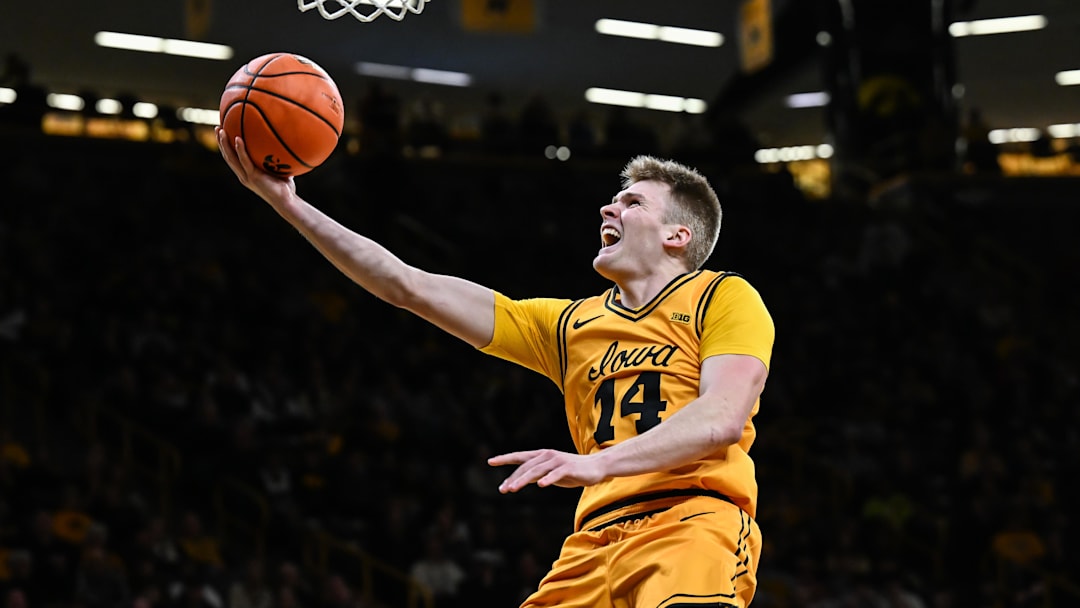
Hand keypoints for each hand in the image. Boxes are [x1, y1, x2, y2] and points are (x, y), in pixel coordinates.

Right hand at [216, 127, 295, 205]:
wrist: (287, 201)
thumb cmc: (286, 188)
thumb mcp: (279, 170)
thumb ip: (277, 160)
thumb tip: (283, 145)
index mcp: (246, 174)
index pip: (233, 159)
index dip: (226, 147)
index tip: (223, 133)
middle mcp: (243, 175)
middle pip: (227, 157)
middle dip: (221, 142)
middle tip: (217, 128)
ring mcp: (247, 177)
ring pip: (231, 158)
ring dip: (224, 144)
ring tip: (220, 130)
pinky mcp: (252, 177)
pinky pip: (244, 160)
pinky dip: (240, 149)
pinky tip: (237, 138)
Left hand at [488, 449, 607, 492]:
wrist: (596, 467)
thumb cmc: (572, 471)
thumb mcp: (550, 473)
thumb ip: (535, 475)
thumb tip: (518, 480)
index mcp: (542, 456)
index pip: (520, 457)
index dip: (505, 459)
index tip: (490, 461)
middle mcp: (547, 456)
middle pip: (526, 466)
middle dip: (513, 478)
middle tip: (503, 489)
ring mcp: (558, 461)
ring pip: (537, 470)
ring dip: (524, 479)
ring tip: (512, 488)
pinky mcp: (569, 468)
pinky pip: (555, 474)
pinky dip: (547, 479)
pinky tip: (540, 485)